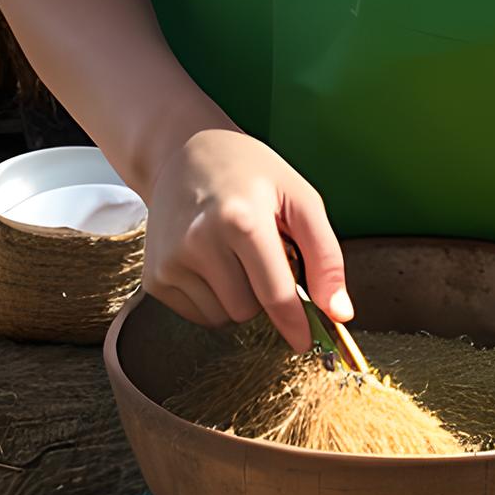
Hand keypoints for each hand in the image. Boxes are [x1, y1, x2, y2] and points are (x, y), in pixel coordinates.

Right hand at [141, 128, 349, 346]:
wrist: (185, 153)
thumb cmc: (252, 175)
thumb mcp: (301, 199)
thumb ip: (326, 257)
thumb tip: (340, 313)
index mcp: (241, 220)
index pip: (274, 294)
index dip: (295, 324)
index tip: (306, 342)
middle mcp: (199, 242)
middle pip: (248, 310)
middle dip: (263, 294)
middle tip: (262, 256)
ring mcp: (171, 261)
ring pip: (223, 318)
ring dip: (238, 298)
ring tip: (234, 255)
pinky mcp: (155, 277)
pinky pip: (198, 315)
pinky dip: (214, 299)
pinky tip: (211, 263)